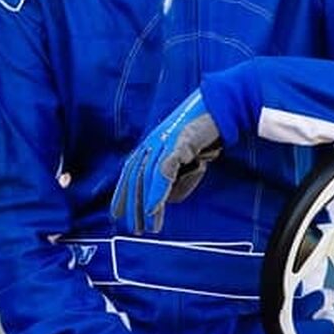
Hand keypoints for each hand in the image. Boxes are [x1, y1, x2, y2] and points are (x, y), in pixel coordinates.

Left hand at [111, 88, 222, 233]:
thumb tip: (166, 200)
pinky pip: (165, 171)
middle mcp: (152, 143)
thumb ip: (174, 176)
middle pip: (137, 178)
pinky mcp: (178, 143)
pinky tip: (156, 206)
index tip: (116, 214)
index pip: (131, 173)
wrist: (218, 106)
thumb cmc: (201, 130)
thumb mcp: (185, 156)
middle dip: (134, 205)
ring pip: (149, 178)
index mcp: (150, 145)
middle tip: (133, 228)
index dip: (123, 193)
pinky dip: (159, 190)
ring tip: (147, 225)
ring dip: (147, 203)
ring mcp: (163, 142)